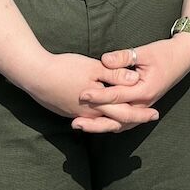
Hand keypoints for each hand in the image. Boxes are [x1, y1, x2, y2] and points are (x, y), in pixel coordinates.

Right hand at [18, 52, 146, 132]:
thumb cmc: (64, 68)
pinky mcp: (68, 111)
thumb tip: (135, 79)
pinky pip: (91, 118)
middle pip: (116, 120)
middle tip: (152, 117)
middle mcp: (88, 114)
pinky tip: (106, 115)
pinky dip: (103, 118)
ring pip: (103, 121)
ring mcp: (77, 114)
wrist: (34, 75)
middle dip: (135, 118)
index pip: (124, 113)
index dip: (141, 113)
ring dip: (118, 119)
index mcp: (97, 105)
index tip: (155, 114)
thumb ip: (114, 74)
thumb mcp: (93, 67)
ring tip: (132, 117)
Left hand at [76, 35, 189, 130]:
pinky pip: (125, 122)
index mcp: (145, 90)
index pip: (117, 96)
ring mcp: (145, 107)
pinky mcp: (143, 107)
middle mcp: (145, 103)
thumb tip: (104, 60)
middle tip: (75, 121)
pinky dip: (111, 124)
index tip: (81, 94)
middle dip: (95, 121)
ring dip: (101, 127)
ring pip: (120, 124)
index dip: (98, 96)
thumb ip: (123, 57)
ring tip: (81, 126)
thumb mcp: (144, 52)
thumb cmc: (164, 53)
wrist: (184, 57)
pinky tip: (96, 124)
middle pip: (117, 119)